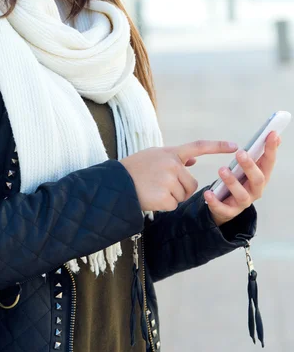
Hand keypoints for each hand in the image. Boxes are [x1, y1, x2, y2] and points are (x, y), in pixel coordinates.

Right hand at [120, 140, 238, 211]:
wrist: (115, 184)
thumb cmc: (133, 170)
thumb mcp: (153, 156)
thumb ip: (173, 158)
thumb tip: (193, 160)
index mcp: (170, 152)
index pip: (198, 147)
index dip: (218, 146)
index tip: (236, 146)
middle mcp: (171, 164)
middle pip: (192, 183)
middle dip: (181, 189)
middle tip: (160, 186)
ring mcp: (168, 180)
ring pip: (183, 196)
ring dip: (171, 197)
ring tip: (153, 190)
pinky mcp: (164, 196)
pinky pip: (174, 205)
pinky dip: (164, 206)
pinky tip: (151, 198)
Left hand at [204, 131, 280, 225]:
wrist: (226, 206)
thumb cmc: (239, 181)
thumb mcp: (248, 167)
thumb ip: (257, 153)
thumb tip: (274, 135)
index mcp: (261, 177)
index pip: (269, 162)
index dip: (271, 149)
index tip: (272, 134)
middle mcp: (255, 190)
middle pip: (258, 179)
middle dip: (250, 166)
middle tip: (240, 153)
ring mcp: (243, 202)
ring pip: (242, 195)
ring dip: (232, 182)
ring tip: (222, 170)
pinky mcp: (229, 212)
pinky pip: (223, 208)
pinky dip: (215, 201)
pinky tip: (208, 193)